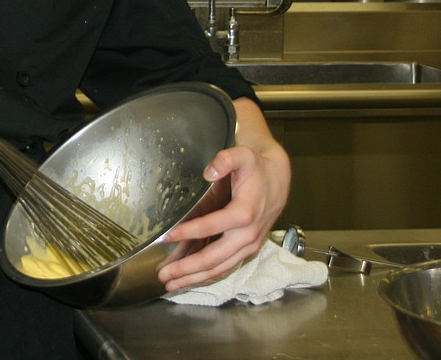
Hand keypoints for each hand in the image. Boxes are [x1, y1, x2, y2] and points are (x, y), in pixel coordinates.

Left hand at [157, 99, 290, 291]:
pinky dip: (208, 276)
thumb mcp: (243, 156)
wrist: (277, 178)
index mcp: (245, 213)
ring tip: (172, 284)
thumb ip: (226, 159)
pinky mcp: (247, 249)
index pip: (211, 227)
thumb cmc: (256, 168)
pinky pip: (227, 267)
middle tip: (164, 274)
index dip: (188, 232)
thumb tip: (209, 170)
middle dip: (187, 268)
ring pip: (220, 268)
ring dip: (195, 278)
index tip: (168, 236)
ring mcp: (248, 245)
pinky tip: (191, 280)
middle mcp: (248, 234)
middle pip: (214, 258)